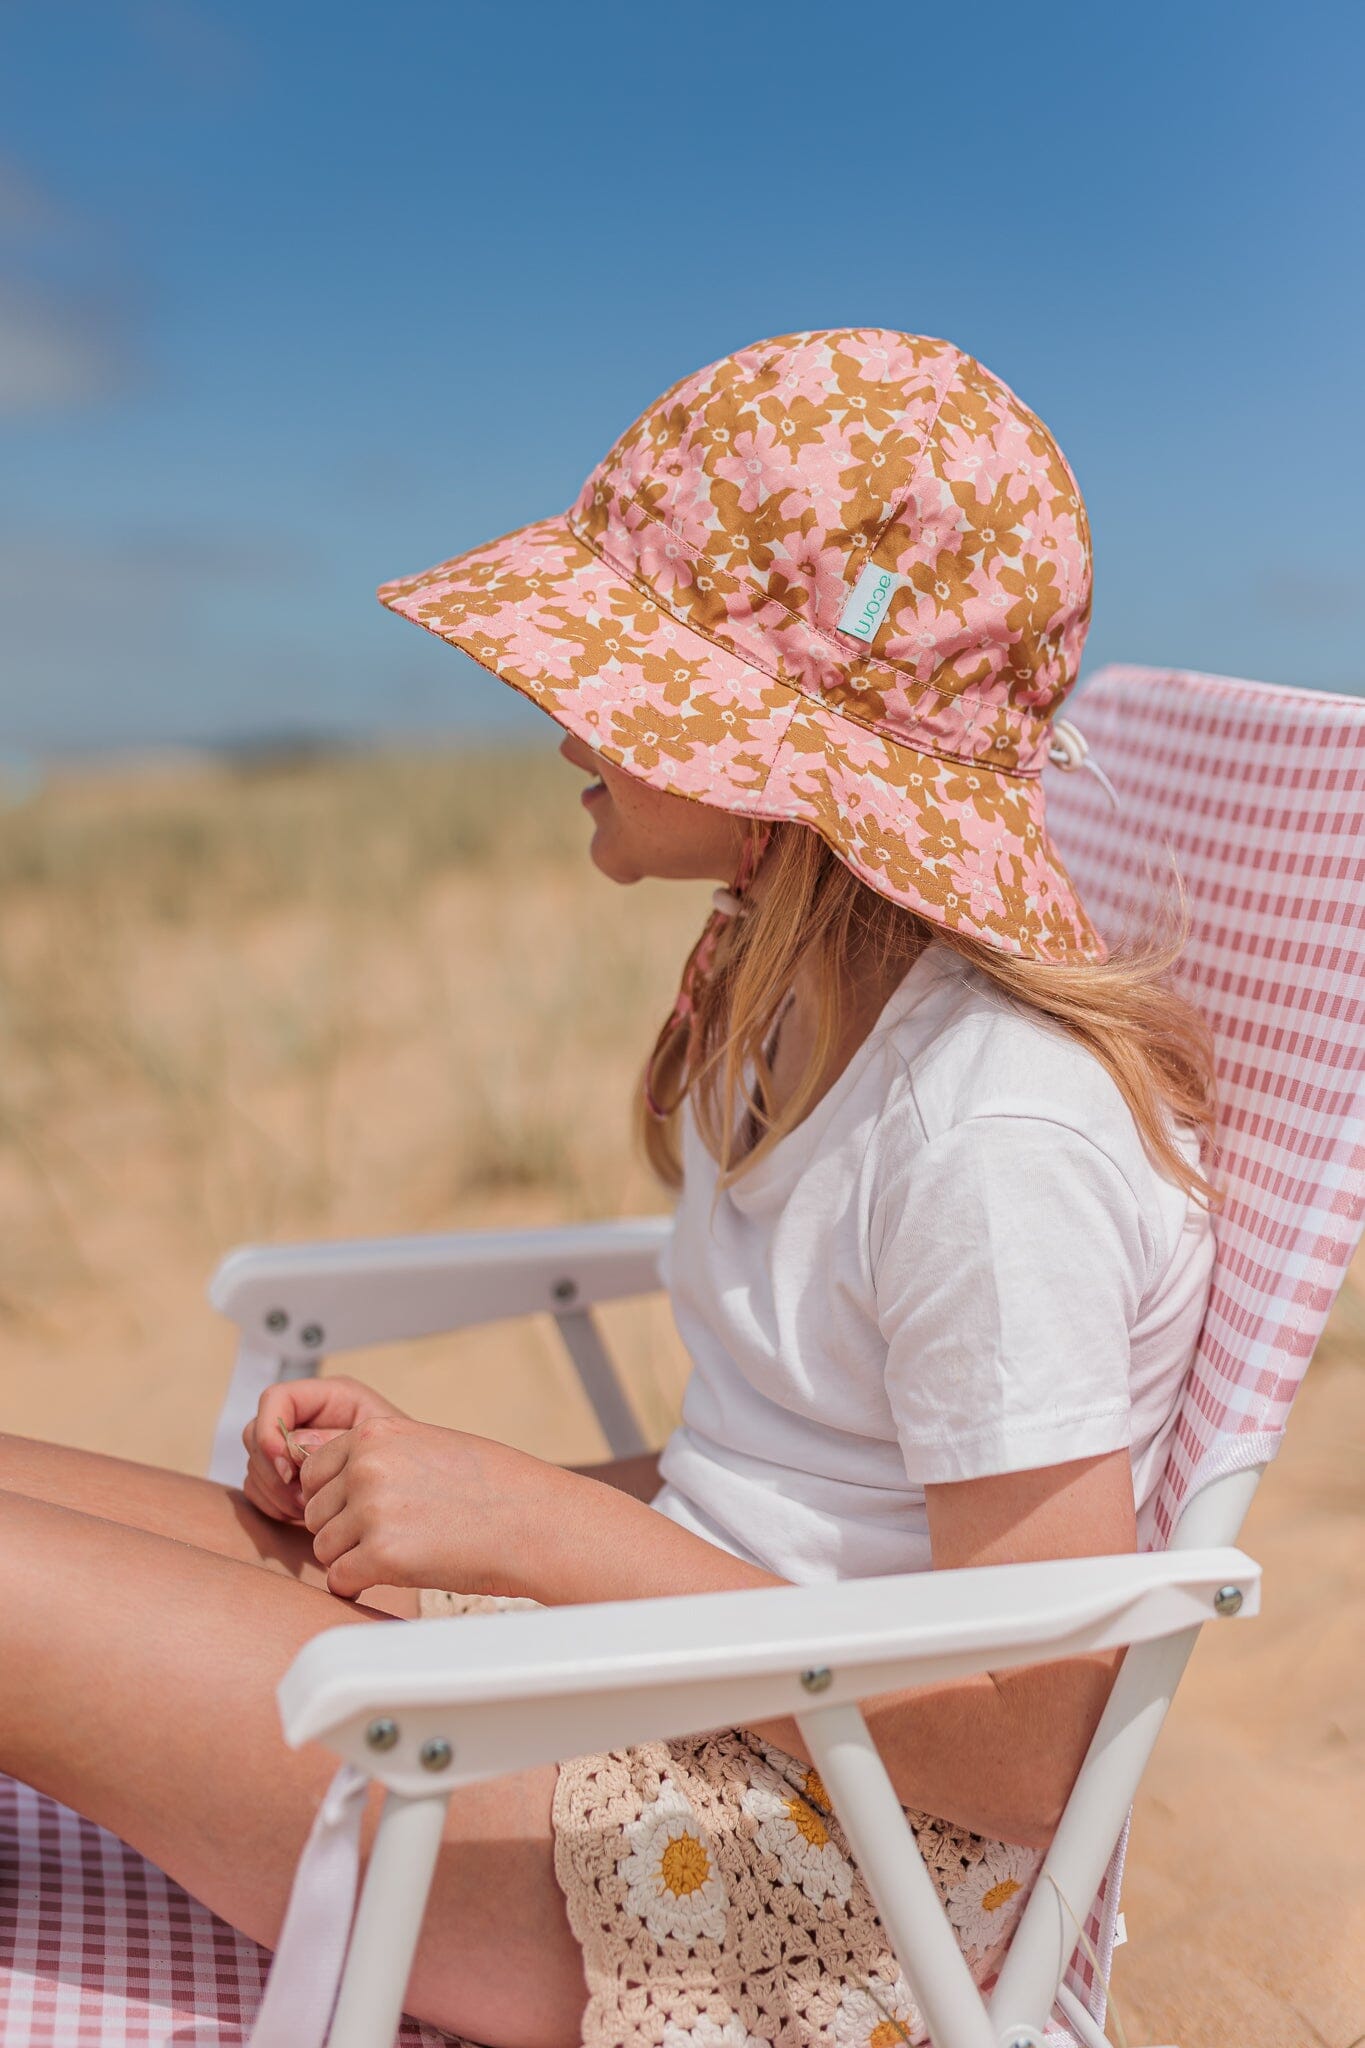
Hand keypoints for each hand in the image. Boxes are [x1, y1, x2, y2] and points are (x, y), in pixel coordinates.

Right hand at [241, 1376, 407, 1524]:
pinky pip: (258, 1489)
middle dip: (274, 1471)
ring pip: (255, 1465)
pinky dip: (274, 1505)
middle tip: (304, 1499)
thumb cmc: (412, 1461)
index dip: (270, 1430)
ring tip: (310, 1510)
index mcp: (331, 1397)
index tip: (287, 1467)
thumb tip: (293, 1447)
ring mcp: (293, 1449)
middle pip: (256, 1434)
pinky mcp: (287, 1478)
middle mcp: (307, 1418)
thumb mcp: (381, 1444)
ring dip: (275, 1493)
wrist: (420, 1492)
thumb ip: (337, 1441)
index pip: (276, 1398)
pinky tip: (302, 1515)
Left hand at [298, 1414, 549, 1599]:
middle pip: (315, 1513)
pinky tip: (395, 1576)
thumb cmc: (490, 1487)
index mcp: (375, 1433)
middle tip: (390, 1536)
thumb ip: (378, 1456)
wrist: (533, 1520)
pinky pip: (340, 1579)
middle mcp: (367, 1466)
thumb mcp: (427, 1446)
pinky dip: (359, 1585)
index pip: (313, 1472)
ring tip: (401, 1553)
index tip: (367, 1511)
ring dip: (352, 1558)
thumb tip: (333, 1482)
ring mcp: (371, 1509)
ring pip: (325, 1548)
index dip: (336, 1498)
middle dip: (343, 1530)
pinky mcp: (381, 1555)